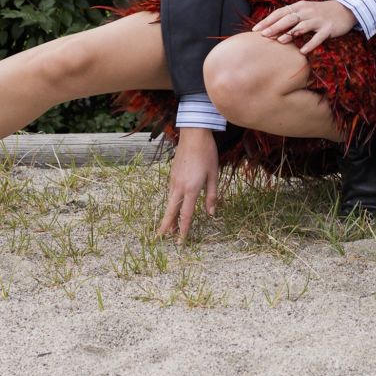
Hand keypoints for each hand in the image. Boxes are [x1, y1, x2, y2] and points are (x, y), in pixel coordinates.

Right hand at [155, 127, 218, 243]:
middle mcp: (179, 186)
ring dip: (168, 215)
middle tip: (161, 239)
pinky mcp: (172, 174)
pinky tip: (173, 206)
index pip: (186, 215)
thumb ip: (211, 195)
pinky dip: (170, 202)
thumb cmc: (207, 153)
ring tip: (167, 228)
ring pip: (169, 202)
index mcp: (191, 188)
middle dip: (166, 226)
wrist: (194, 133)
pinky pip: (170, 192)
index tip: (180, 242)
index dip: (183, 230)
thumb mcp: (214, 174)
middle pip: (171, 211)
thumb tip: (211, 213)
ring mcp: (173, 180)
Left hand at [251, 0, 357, 54]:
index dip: (268, 20)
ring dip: (290, 33)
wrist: (344, 10)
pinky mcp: (328, 29)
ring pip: (302, 26)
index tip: (255, 29)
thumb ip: (290, 17)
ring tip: (280, 41)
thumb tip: (271, 29)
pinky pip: (318, 37)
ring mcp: (318, 20)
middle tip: (264, 35)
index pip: (280, 12)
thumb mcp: (304, 11)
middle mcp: (307, 11)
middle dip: (275, 27)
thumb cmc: (319, 13)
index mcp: (299, 6)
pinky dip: (310, 44)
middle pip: (288, 18)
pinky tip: (303, 51)